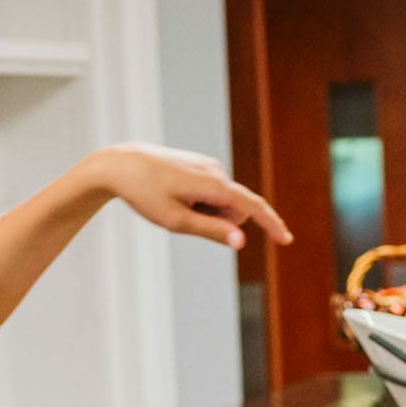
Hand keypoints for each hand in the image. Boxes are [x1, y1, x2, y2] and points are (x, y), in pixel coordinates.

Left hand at [72, 143, 291, 249]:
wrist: (120, 164)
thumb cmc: (144, 194)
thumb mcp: (175, 220)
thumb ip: (212, 231)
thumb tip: (241, 242)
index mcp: (212, 183)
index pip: (251, 206)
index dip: (271, 224)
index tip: (286, 240)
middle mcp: (216, 170)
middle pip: (235, 210)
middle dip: (220, 222)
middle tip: (183, 218)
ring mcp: (208, 166)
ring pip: (222, 202)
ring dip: (206, 212)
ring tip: (175, 203)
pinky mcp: (201, 165)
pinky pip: (212, 192)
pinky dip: (199, 201)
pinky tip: (173, 194)